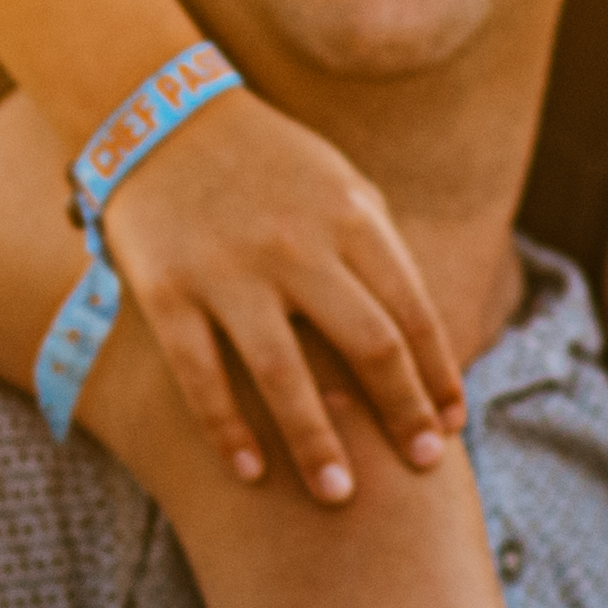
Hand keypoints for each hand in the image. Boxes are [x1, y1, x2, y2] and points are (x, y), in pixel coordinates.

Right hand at [106, 87, 463, 504]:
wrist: (156, 112)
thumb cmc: (265, 162)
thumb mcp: (339, 185)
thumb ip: (378, 253)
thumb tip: (422, 344)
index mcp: (351, 217)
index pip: (413, 314)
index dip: (438, 377)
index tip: (451, 425)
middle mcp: (298, 245)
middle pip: (370, 348)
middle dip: (404, 415)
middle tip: (423, 466)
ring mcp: (229, 270)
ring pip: (287, 375)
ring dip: (319, 444)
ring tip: (340, 496)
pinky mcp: (167, 290)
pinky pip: (202, 375)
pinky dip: (228, 429)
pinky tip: (251, 471)